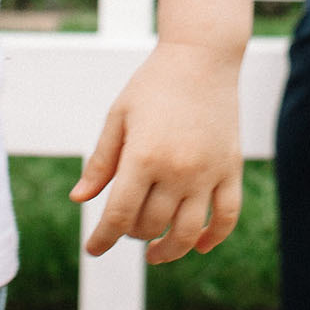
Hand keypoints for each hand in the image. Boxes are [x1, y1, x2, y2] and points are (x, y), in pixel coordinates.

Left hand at [69, 43, 245, 263]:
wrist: (202, 57)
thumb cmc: (153, 85)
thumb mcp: (118, 118)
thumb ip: (100, 162)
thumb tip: (79, 200)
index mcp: (143, 156)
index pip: (119, 216)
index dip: (102, 239)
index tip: (93, 250)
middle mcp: (177, 170)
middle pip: (150, 225)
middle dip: (131, 234)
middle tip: (125, 227)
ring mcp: (208, 172)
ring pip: (187, 232)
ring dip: (168, 250)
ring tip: (154, 252)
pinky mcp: (230, 168)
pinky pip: (226, 216)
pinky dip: (212, 238)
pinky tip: (197, 245)